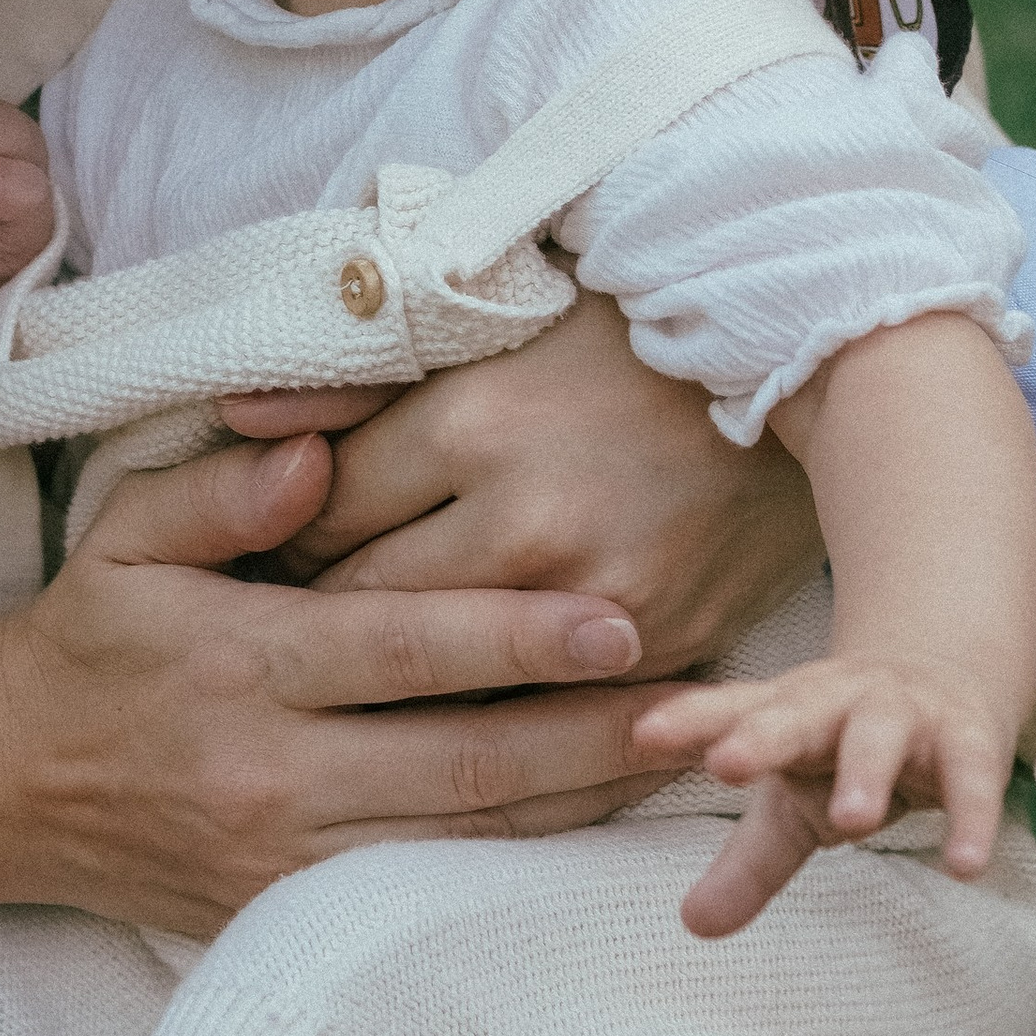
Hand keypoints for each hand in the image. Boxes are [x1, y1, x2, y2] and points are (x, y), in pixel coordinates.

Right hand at [0, 433, 676, 936]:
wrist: (4, 786)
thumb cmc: (91, 637)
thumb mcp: (127, 538)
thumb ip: (222, 492)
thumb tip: (315, 457)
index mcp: (241, 665)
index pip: (402, 649)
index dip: (516, 639)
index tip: (620, 622)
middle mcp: (272, 773)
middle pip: (462, 760)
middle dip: (587, 735)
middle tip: (695, 703)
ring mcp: (287, 862)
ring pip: (465, 842)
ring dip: (579, 806)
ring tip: (680, 761)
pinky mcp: (294, 918)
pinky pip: (431, 890)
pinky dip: (521, 861)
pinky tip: (597, 824)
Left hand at [244, 292, 827, 675]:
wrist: (800, 362)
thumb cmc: (620, 336)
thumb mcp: (486, 325)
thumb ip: (354, 381)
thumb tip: (235, 415)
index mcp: (474, 425)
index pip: (324, 515)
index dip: (292, 535)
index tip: (283, 544)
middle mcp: (527, 521)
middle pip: (368, 608)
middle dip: (322, 617)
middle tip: (298, 625)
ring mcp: (596, 597)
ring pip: (442, 675)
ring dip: (395, 680)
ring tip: (361, 674)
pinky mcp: (657, 648)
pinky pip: (540, 708)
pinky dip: (492, 710)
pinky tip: (457, 703)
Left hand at [632, 650, 1018, 935]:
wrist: (950, 678)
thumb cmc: (845, 749)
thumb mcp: (795, 804)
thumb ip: (747, 863)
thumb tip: (691, 926)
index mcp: (785, 711)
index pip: (729, 711)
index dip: (688, 721)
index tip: (643, 735)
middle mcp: (838, 702)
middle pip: (795, 713)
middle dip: (762, 735)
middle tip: (727, 762)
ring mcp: (904, 713)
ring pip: (879, 735)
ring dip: (866, 773)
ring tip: (853, 822)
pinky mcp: (968, 739)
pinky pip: (972, 779)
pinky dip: (970, 819)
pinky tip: (964, 867)